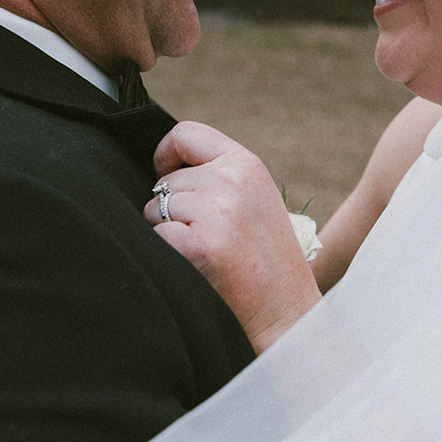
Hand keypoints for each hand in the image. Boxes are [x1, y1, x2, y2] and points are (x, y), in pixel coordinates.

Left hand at [144, 122, 321, 353]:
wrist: (286, 309)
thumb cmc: (265, 258)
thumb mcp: (255, 199)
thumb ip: (220, 175)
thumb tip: (165, 168)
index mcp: (247, 164)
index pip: (187, 133)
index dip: (166, 153)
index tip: (165, 173)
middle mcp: (232, 180)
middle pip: (166, 181)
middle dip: (170, 208)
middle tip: (204, 235)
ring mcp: (217, 212)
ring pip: (155, 208)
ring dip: (165, 231)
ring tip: (203, 251)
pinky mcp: (201, 245)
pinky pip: (156, 235)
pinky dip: (165, 251)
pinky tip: (194, 264)